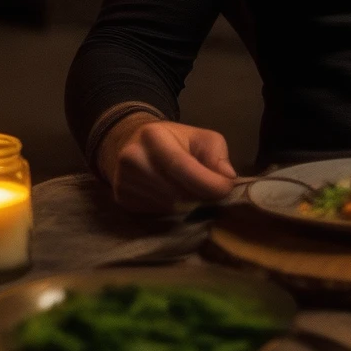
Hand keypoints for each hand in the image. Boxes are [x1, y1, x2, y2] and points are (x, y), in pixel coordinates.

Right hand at [97, 113, 236, 213]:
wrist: (133, 144)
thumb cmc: (174, 140)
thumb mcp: (201, 137)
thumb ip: (217, 154)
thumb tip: (228, 178)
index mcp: (153, 137)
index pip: (181, 166)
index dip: (208, 182)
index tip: (227, 188)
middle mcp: (133, 159)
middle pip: (176, 190)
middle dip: (200, 194)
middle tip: (210, 189)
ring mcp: (123, 181)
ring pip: (168, 205)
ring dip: (187, 203)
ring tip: (191, 189)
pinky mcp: (122, 199)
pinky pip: (156, 213)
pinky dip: (172, 209)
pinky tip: (173, 195)